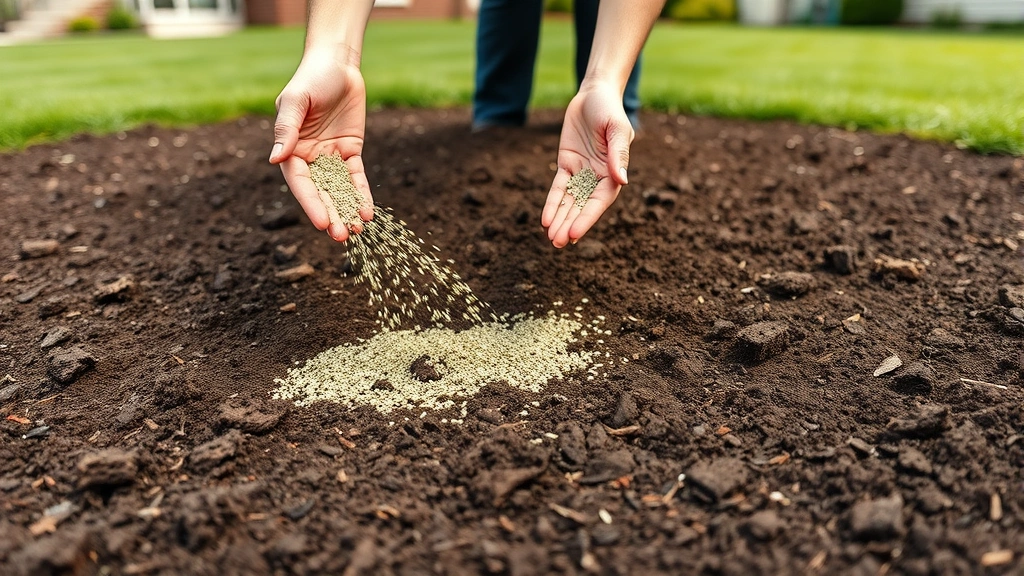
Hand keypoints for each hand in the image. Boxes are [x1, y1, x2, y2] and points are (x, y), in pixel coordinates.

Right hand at [270, 48, 373, 241]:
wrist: (338, 64)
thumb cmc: (311, 79)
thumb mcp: (297, 101)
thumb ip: (287, 129)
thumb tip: (275, 159)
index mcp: (290, 149)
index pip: (300, 184)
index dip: (311, 204)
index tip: (321, 223)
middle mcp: (309, 158)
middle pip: (320, 193)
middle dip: (331, 215)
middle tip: (342, 236)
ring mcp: (330, 157)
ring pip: (339, 190)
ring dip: (347, 211)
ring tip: (357, 232)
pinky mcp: (351, 152)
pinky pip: (356, 178)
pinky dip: (362, 195)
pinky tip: (368, 212)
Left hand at [541, 80, 633, 247]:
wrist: (594, 94)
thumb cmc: (610, 111)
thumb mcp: (617, 129)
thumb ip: (619, 155)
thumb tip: (622, 181)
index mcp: (614, 174)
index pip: (598, 202)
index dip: (586, 219)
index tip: (574, 234)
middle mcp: (598, 178)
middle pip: (582, 207)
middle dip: (569, 224)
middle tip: (557, 243)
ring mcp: (581, 173)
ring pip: (569, 202)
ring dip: (560, 219)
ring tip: (550, 238)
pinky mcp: (567, 166)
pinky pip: (558, 188)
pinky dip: (552, 203)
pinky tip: (545, 219)